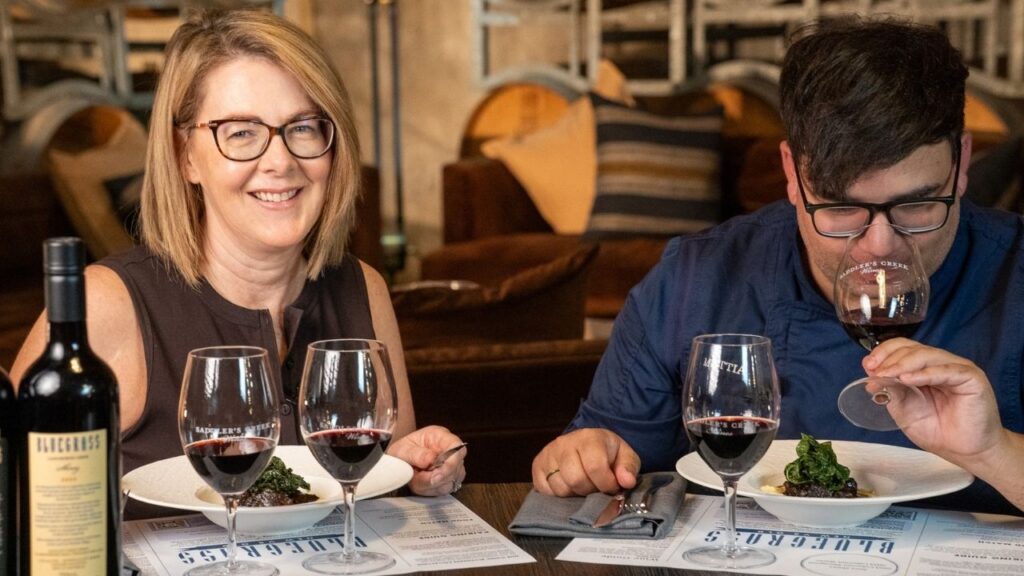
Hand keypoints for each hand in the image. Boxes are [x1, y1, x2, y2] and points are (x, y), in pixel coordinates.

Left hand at [387, 425, 466, 495]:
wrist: (397, 461)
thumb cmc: (403, 451)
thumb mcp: (403, 449)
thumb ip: (417, 454)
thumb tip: (431, 459)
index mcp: (441, 437)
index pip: (457, 447)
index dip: (453, 461)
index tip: (438, 472)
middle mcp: (449, 452)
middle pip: (456, 468)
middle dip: (437, 477)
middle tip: (419, 476)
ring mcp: (451, 467)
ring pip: (450, 482)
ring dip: (431, 485)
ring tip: (416, 477)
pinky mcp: (447, 481)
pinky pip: (443, 490)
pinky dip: (429, 490)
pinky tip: (420, 482)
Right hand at [531, 428, 639, 496]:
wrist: (585, 444)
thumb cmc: (607, 453)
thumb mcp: (625, 456)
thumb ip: (628, 468)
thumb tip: (626, 482)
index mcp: (589, 438)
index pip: (595, 466)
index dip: (606, 483)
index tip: (612, 487)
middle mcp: (564, 443)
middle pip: (575, 479)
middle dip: (590, 491)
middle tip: (596, 488)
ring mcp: (548, 454)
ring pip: (560, 488)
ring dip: (574, 494)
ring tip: (582, 487)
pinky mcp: (537, 465)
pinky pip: (545, 490)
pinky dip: (558, 495)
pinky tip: (568, 487)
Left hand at [863, 338, 1003, 463]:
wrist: (965, 453)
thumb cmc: (937, 431)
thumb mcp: (904, 408)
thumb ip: (891, 389)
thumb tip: (871, 372)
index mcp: (925, 368)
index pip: (903, 348)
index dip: (884, 353)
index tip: (868, 365)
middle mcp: (941, 364)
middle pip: (912, 349)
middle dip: (889, 359)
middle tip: (875, 373)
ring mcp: (957, 369)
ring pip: (927, 355)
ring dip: (902, 364)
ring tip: (887, 375)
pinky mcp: (972, 378)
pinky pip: (946, 371)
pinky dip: (925, 373)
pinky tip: (908, 379)